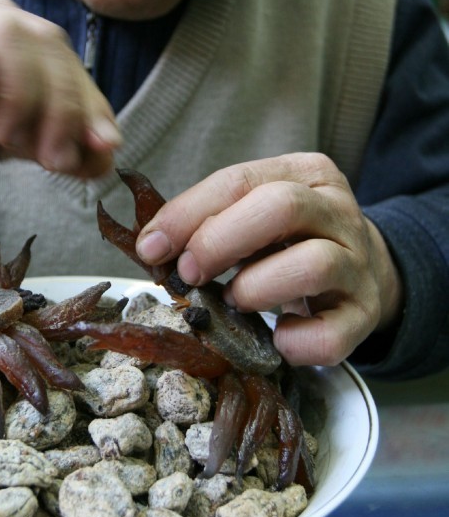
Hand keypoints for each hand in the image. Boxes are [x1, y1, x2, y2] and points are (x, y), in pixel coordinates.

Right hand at [0, 0, 121, 197]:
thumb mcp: (15, 142)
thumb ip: (60, 142)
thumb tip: (107, 157)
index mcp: (15, 31)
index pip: (67, 59)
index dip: (90, 104)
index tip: (103, 150)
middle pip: (47, 44)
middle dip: (63, 107)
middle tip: (57, 158)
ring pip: (9, 39)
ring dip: (23, 96)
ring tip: (8, 135)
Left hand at [134, 153, 403, 365]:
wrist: (365, 273)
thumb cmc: (292, 242)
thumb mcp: (255, 215)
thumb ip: (210, 221)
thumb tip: (152, 245)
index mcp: (306, 174)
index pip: (239, 180)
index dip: (188, 214)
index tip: (151, 246)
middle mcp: (338, 211)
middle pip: (281, 208)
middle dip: (219, 242)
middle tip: (188, 273)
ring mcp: (357, 263)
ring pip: (312, 264)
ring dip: (256, 288)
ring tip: (234, 301)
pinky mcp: (365, 313)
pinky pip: (331, 334)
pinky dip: (295, 342)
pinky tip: (277, 338)